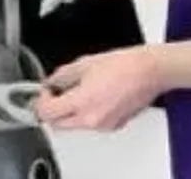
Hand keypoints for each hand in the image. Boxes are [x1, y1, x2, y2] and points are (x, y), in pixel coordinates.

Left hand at [35, 47, 163, 130]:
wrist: (149, 71)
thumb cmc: (123, 65)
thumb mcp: (83, 64)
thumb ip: (62, 75)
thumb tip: (52, 82)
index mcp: (82, 102)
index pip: (47, 113)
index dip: (41, 101)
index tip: (44, 92)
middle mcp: (92, 119)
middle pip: (58, 125)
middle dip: (52, 110)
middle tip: (53, 95)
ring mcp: (104, 125)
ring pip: (74, 126)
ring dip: (68, 113)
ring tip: (75, 92)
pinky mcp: (114, 126)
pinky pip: (91, 124)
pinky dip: (85, 114)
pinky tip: (92, 97)